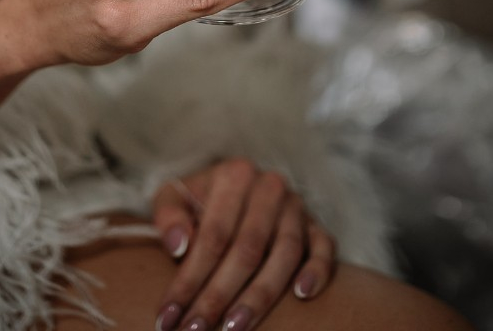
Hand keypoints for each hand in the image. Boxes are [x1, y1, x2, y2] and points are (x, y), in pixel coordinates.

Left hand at [152, 159, 335, 330]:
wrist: (234, 185)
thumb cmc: (199, 198)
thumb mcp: (174, 195)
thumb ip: (169, 215)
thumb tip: (177, 246)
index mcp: (233, 175)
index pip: (213, 235)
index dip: (190, 278)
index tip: (168, 315)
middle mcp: (268, 187)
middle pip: (247, 249)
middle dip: (219, 296)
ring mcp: (295, 206)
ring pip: (284, 253)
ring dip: (260, 296)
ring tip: (234, 328)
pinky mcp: (315, 224)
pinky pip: (324, 247)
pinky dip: (317, 270)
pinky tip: (301, 295)